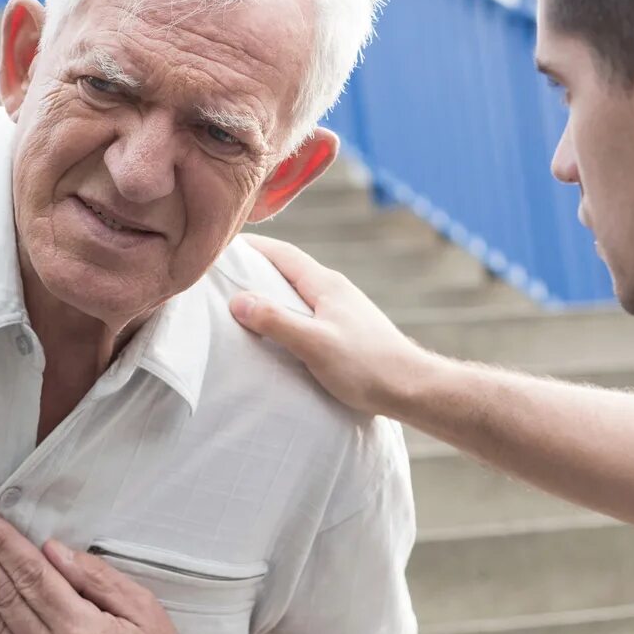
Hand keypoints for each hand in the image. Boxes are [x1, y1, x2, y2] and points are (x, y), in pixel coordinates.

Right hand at [228, 236, 440, 418]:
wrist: (412, 388)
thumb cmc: (366, 367)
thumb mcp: (314, 344)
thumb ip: (276, 321)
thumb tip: (237, 299)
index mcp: (326, 285)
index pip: (283, 253)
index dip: (252, 246)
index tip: (222, 244)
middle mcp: (336, 290)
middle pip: (289, 269)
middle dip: (257, 267)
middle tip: (224, 273)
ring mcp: (344, 310)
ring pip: (299, 292)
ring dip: (272, 292)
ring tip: (244, 302)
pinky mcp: (348, 330)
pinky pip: (308, 311)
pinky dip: (287, 312)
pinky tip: (280, 331)